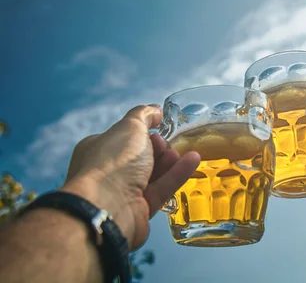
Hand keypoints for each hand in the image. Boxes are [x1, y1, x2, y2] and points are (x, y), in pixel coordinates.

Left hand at [60, 105, 200, 249]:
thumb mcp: (130, 127)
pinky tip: (193, 161)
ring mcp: (124, 193)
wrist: (107, 207)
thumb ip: (144, 115)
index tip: (157, 128)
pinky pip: (161, 189)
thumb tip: (155, 110)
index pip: (123, 139)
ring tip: (184, 152)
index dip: (142, 133)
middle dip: (157, 148)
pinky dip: (176, 175)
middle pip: (140, 157)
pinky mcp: (140, 210)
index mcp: (97, 151)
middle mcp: (108, 172)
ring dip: (169, 161)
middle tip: (166, 144)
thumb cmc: (113, 162)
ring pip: (152, 174)